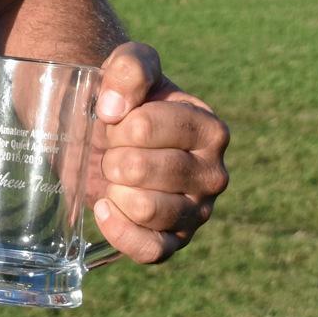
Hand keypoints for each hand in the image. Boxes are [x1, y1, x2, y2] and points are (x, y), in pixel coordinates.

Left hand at [88, 41, 227, 264]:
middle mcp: (214, 174)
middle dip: (114, 157)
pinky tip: (104, 206)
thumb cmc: (127, 100)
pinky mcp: (174, 242)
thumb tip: (114, 108)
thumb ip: (130, 67)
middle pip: (146, 170)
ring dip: (116, 190)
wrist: (109, 133)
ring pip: (148, 210)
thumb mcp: (130, 66)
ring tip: (113, 176)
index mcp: (210, 129)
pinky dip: (119, 231)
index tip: (117, 119)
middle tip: (112, 150)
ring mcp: (197, 212)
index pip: (149, 128)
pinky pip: (150, 250)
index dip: (120, 123)